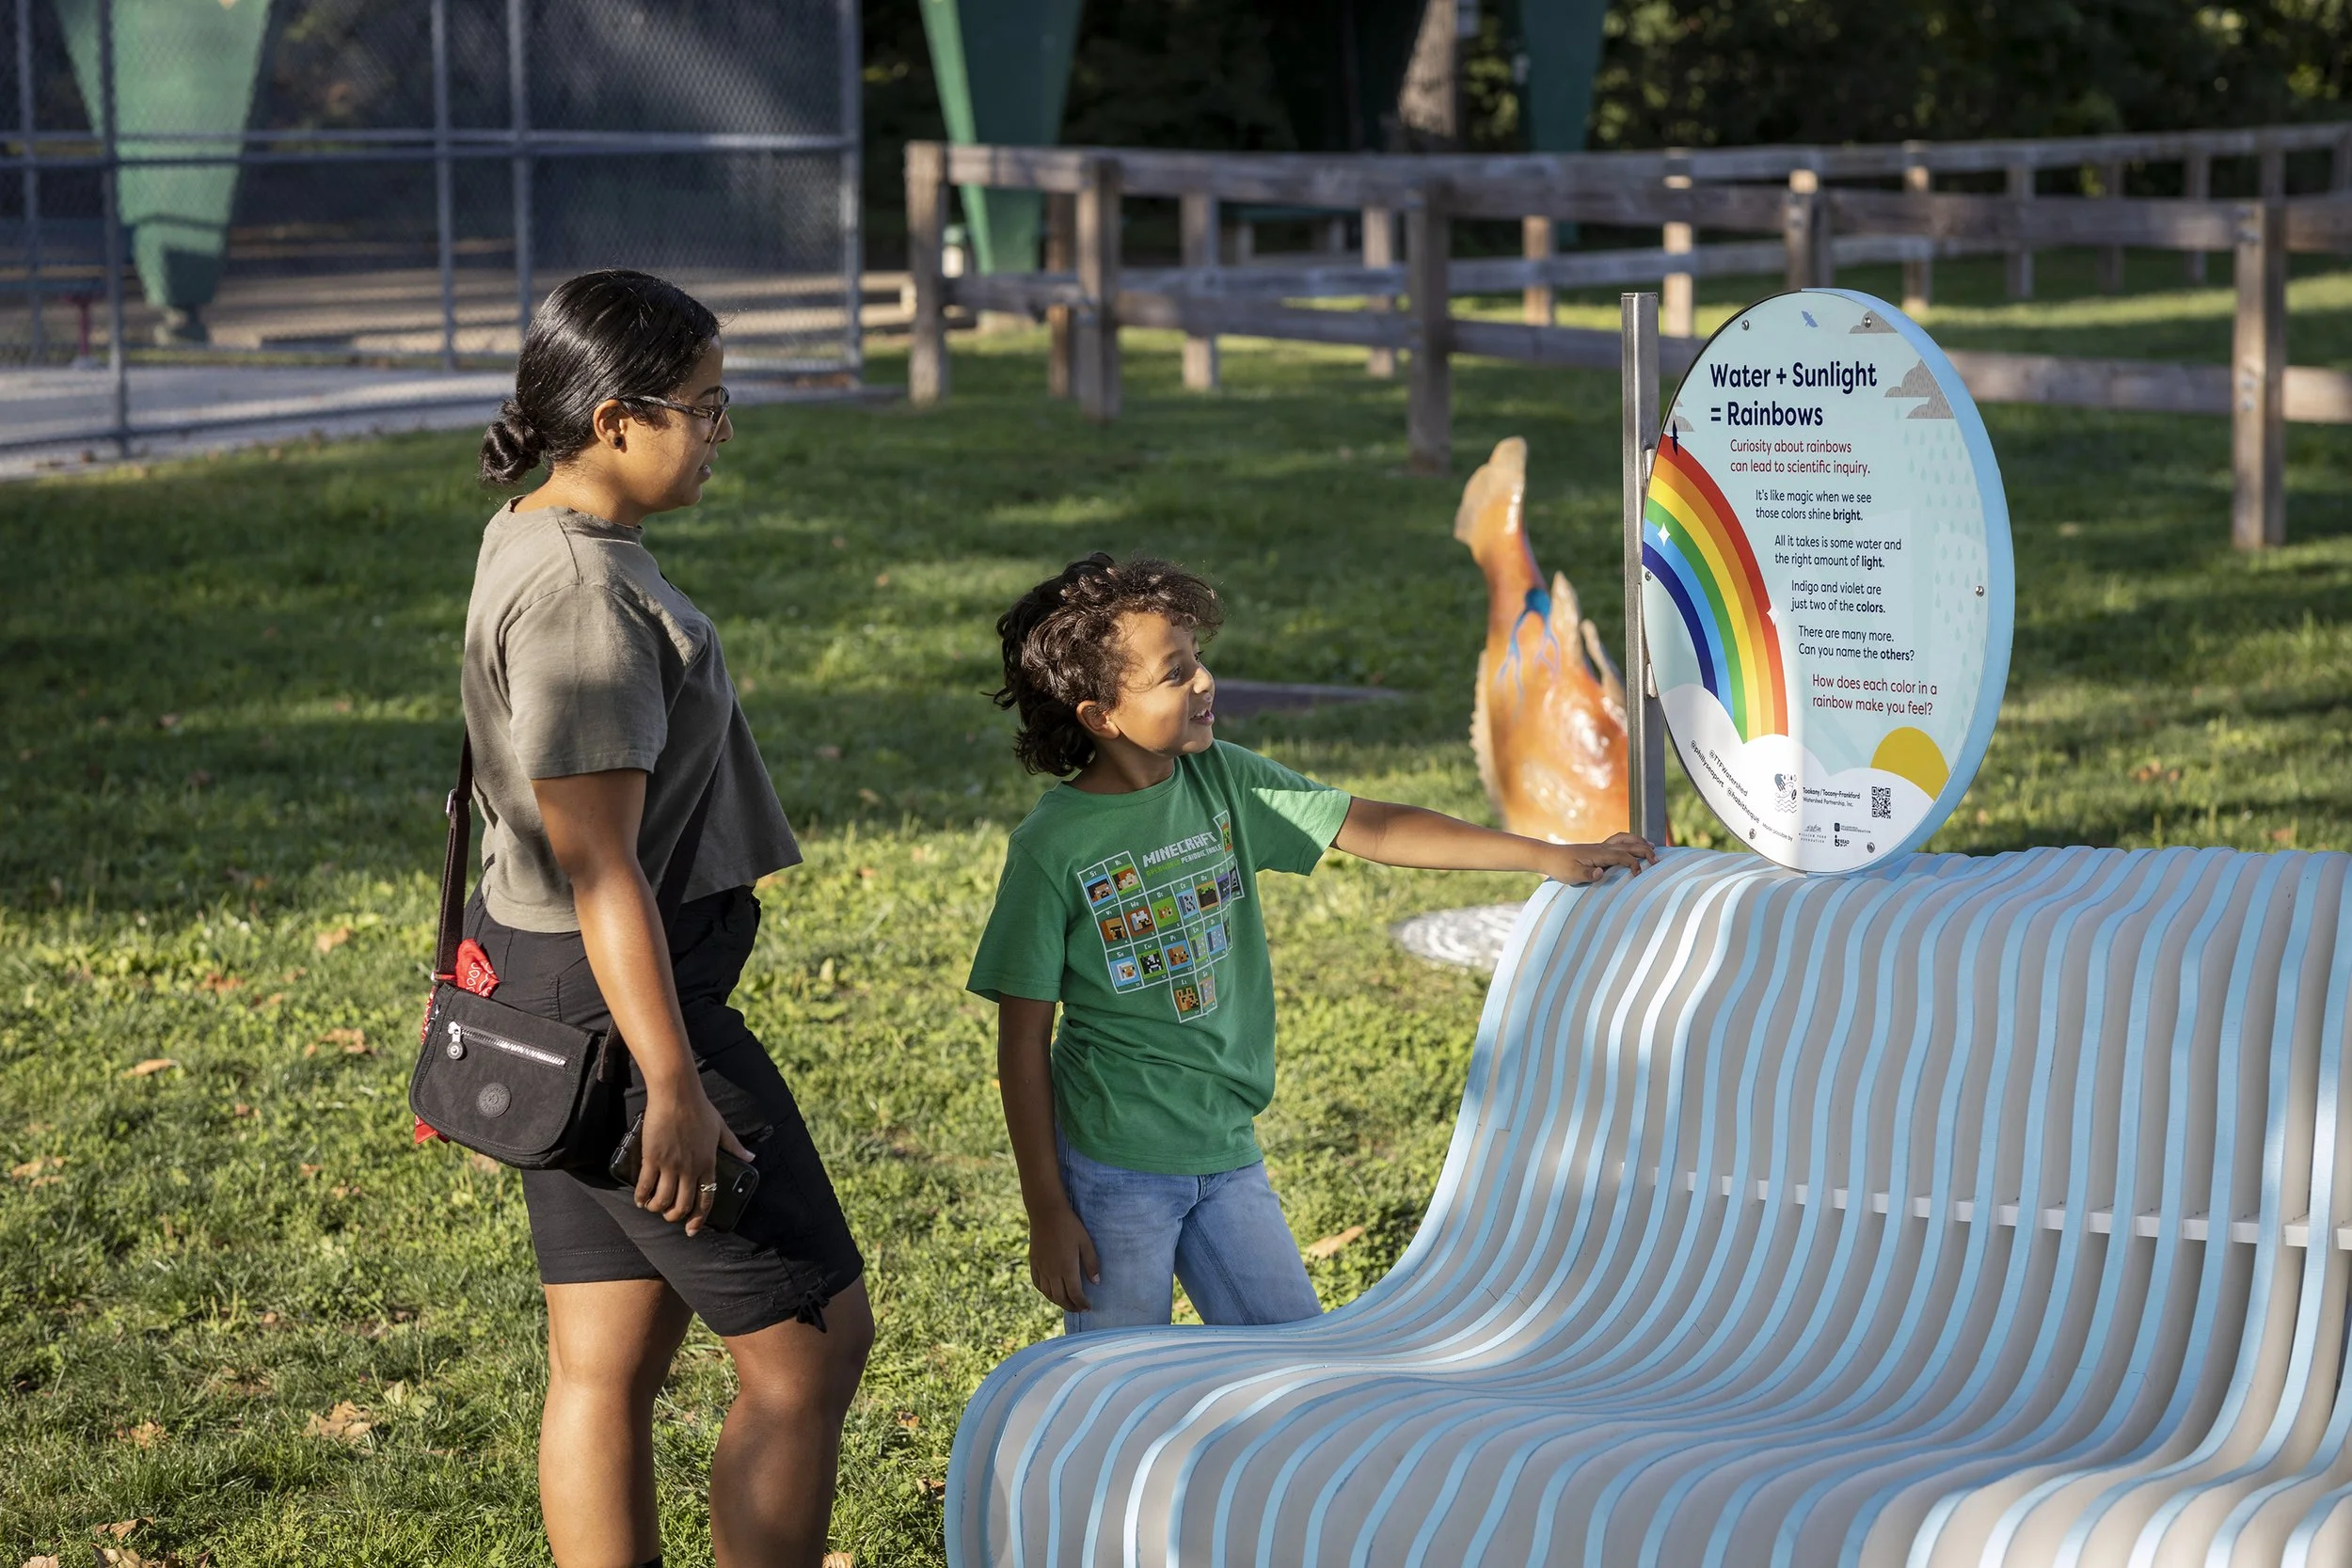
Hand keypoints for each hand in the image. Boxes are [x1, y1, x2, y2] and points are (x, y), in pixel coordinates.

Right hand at [635, 1083, 754, 1237]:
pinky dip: (642, 1198)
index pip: (707, 1198)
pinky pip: (646, 1186)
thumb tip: (751, 1158)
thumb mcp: (721, 1128)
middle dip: (676, 1216)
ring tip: (654, 1208)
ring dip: (658, 1209)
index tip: (693, 1229)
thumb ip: (734, 1146)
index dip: (699, 1217)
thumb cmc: (699, 1108)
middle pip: (683, 1204)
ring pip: (663, 1200)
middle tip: (670, 1217)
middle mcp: (690, 1168)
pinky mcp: (653, 1158)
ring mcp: (670, 1165)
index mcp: (708, 1163)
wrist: (676, 1094)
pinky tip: (640, 1201)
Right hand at [1028, 1202, 1099, 1312]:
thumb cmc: (1070, 1226)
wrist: (1046, 1212)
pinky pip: (1037, 1283)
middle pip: (1061, 1298)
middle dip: (1071, 1306)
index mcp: (1067, 1268)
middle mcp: (1052, 1272)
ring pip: (1048, 1293)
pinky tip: (1050, 1292)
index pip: (1075, 1294)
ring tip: (1067, 1303)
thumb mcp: (1086, 1242)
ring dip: (1058, 1301)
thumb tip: (1096, 1282)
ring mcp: (1041, 1268)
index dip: (1082, 1303)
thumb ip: (1091, 1263)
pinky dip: (1044, 1292)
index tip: (1088, 1307)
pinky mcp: (1033, 1262)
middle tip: (1079, 1309)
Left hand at [1542, 832, 1656, 884]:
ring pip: (1624, 840)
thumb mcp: (1572, 875)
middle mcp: (1602, 847)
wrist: (1548, 856)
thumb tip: (1601, 873)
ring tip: (1652, 846)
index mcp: (1599, 854)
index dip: (1634, 864)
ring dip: (1639, 842)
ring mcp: (1600, 846)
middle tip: (1657, 859)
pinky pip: (1618, 841)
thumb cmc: (1560, 867)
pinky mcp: (1597, 849)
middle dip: (1644, 851)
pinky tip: (1632, 846)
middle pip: (1628, 845)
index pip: (1622, 856)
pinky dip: (1629, 841)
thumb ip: (1588, 874)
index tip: (1639, 874)